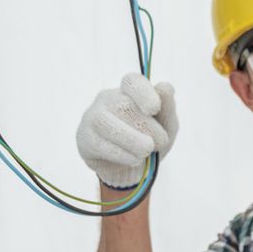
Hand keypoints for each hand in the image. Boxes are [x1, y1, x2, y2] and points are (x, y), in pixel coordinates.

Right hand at [76, 73, 178, 188]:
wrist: (133, 169)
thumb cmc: (149, 140)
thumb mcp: (166, 126)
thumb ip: (167, 108)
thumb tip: (165, 87)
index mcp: (128, 91)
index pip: (131, 82)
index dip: (144, 92)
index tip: (155, 108)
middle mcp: (107, 99)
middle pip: (122, 105)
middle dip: (146, 126)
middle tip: (160, 142)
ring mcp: (92, 117)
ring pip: (106, 122)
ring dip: (132, 140)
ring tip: (147, 151)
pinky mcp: (84, 138)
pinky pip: (99, 143)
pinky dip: (121, 154)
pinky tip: (134, 159)